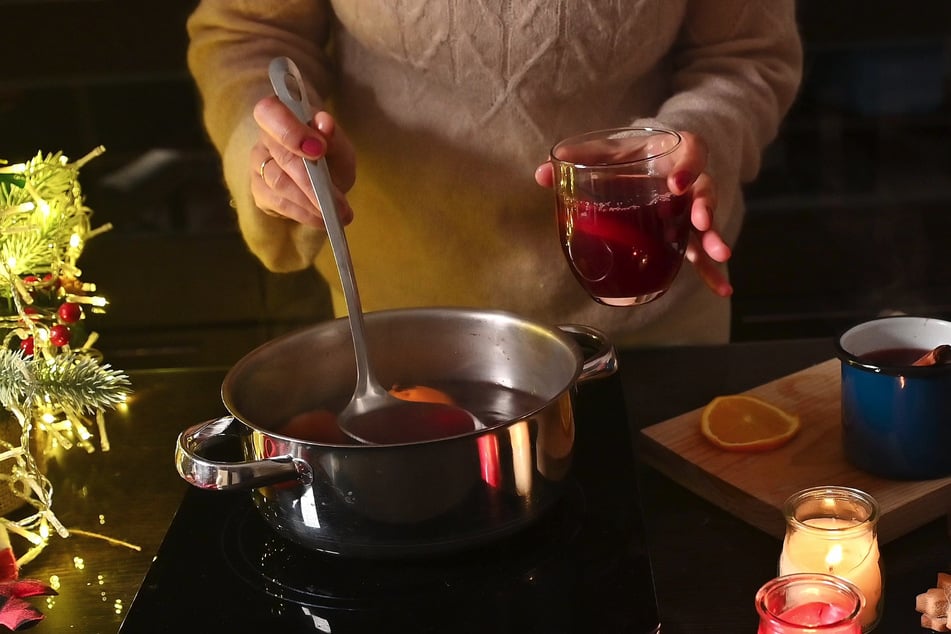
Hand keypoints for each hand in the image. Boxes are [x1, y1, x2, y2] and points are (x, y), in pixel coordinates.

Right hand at [250, 95, 355, 227]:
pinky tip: (320, 218)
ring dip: (310, 201)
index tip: (319, 150)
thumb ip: (332, 136)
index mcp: (281, 113)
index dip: (291, 132)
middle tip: (338, 202)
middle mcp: (265, 137)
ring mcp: (258, 164)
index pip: (270, 113)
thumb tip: (325, 123)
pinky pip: (277, 203)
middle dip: (312, 182)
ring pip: (279, 183)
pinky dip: (302, 213)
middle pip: (281, 157)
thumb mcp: (339, 145)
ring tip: (335, 213)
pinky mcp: (259, 189)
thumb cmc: (328, 154)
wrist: (322, 175)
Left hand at [535, 130, 732, 296]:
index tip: (676, 183)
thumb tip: (542, 174)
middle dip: (705, 207)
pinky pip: (701, 252)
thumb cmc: (630, 152)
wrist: (650, 156)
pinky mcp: (687, 231)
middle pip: (705, 190)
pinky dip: (712, 271)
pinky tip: (722, 289)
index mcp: (674, 151)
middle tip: (702, 222)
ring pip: (706, 223)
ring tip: (720, 255)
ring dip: (712, 239)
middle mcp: (690, 179)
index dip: (688, 166)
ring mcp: (691, 207)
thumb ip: (579, 157)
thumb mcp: (609, 149)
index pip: (692, 151)